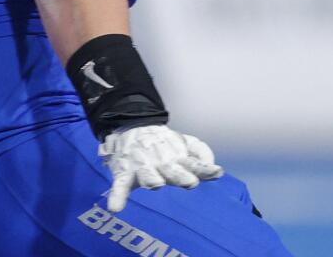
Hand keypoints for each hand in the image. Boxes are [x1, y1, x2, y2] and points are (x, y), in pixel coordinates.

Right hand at [100, 124, 223, 212]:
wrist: (130, 125)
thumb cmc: (161, 143)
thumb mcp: (183, 141)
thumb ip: (199, 150)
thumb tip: (213, 165)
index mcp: (176, 157)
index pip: (193, 163)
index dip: (204, 169)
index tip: (216, 172)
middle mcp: (160, 161)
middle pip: (171, 169)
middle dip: (180, 176)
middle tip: (190, 182)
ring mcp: (141, 167)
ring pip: (146, 174)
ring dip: (151, 179)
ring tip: (156, 184)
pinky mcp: (124, 172)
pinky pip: (120, 185)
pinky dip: (117, 196)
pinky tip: (115, 207)